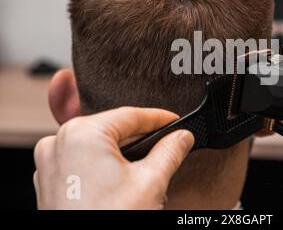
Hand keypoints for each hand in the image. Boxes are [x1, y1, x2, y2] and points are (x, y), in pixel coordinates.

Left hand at [33, 107, 193, 208]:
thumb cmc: (110, 221)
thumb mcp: (150, 182)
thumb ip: (170, 152)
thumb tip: (182, 137)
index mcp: (81, 134)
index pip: (130, 115)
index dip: (158, 118)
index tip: (175, 121)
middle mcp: (59, 142)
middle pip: (113, 130)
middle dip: (142, 137)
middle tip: (168, 142)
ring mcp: (50, 163)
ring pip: (97, 145)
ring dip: (123, 151)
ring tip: (149, 160)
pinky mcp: (49, 181)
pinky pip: (82, 160)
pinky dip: (103, 163)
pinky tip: (123, 176)